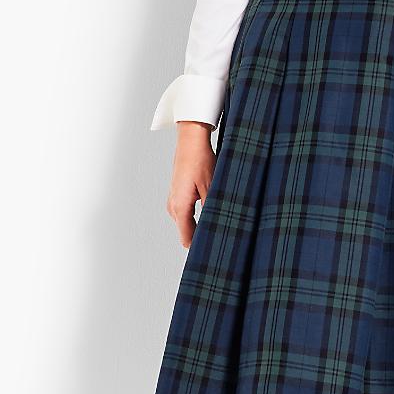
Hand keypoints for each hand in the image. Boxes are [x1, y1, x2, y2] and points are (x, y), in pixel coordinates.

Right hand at [167, 121, 215, 247]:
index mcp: (180, 206)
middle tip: (221, 239)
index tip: (213, 252)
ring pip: (186, 223)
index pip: (187, 238)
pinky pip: (185, 213)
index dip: (200, 247)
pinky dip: (195, 217)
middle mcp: (172, 206)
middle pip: (186, 233)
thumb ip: (212, 211)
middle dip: (201, 237)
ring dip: (199, 226)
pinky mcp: (176, 194)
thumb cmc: (201, 161)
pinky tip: (209, 213)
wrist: (190, 140)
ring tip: (217, 225)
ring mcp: (173, 200)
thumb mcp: (212, 188)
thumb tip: (218, 229)